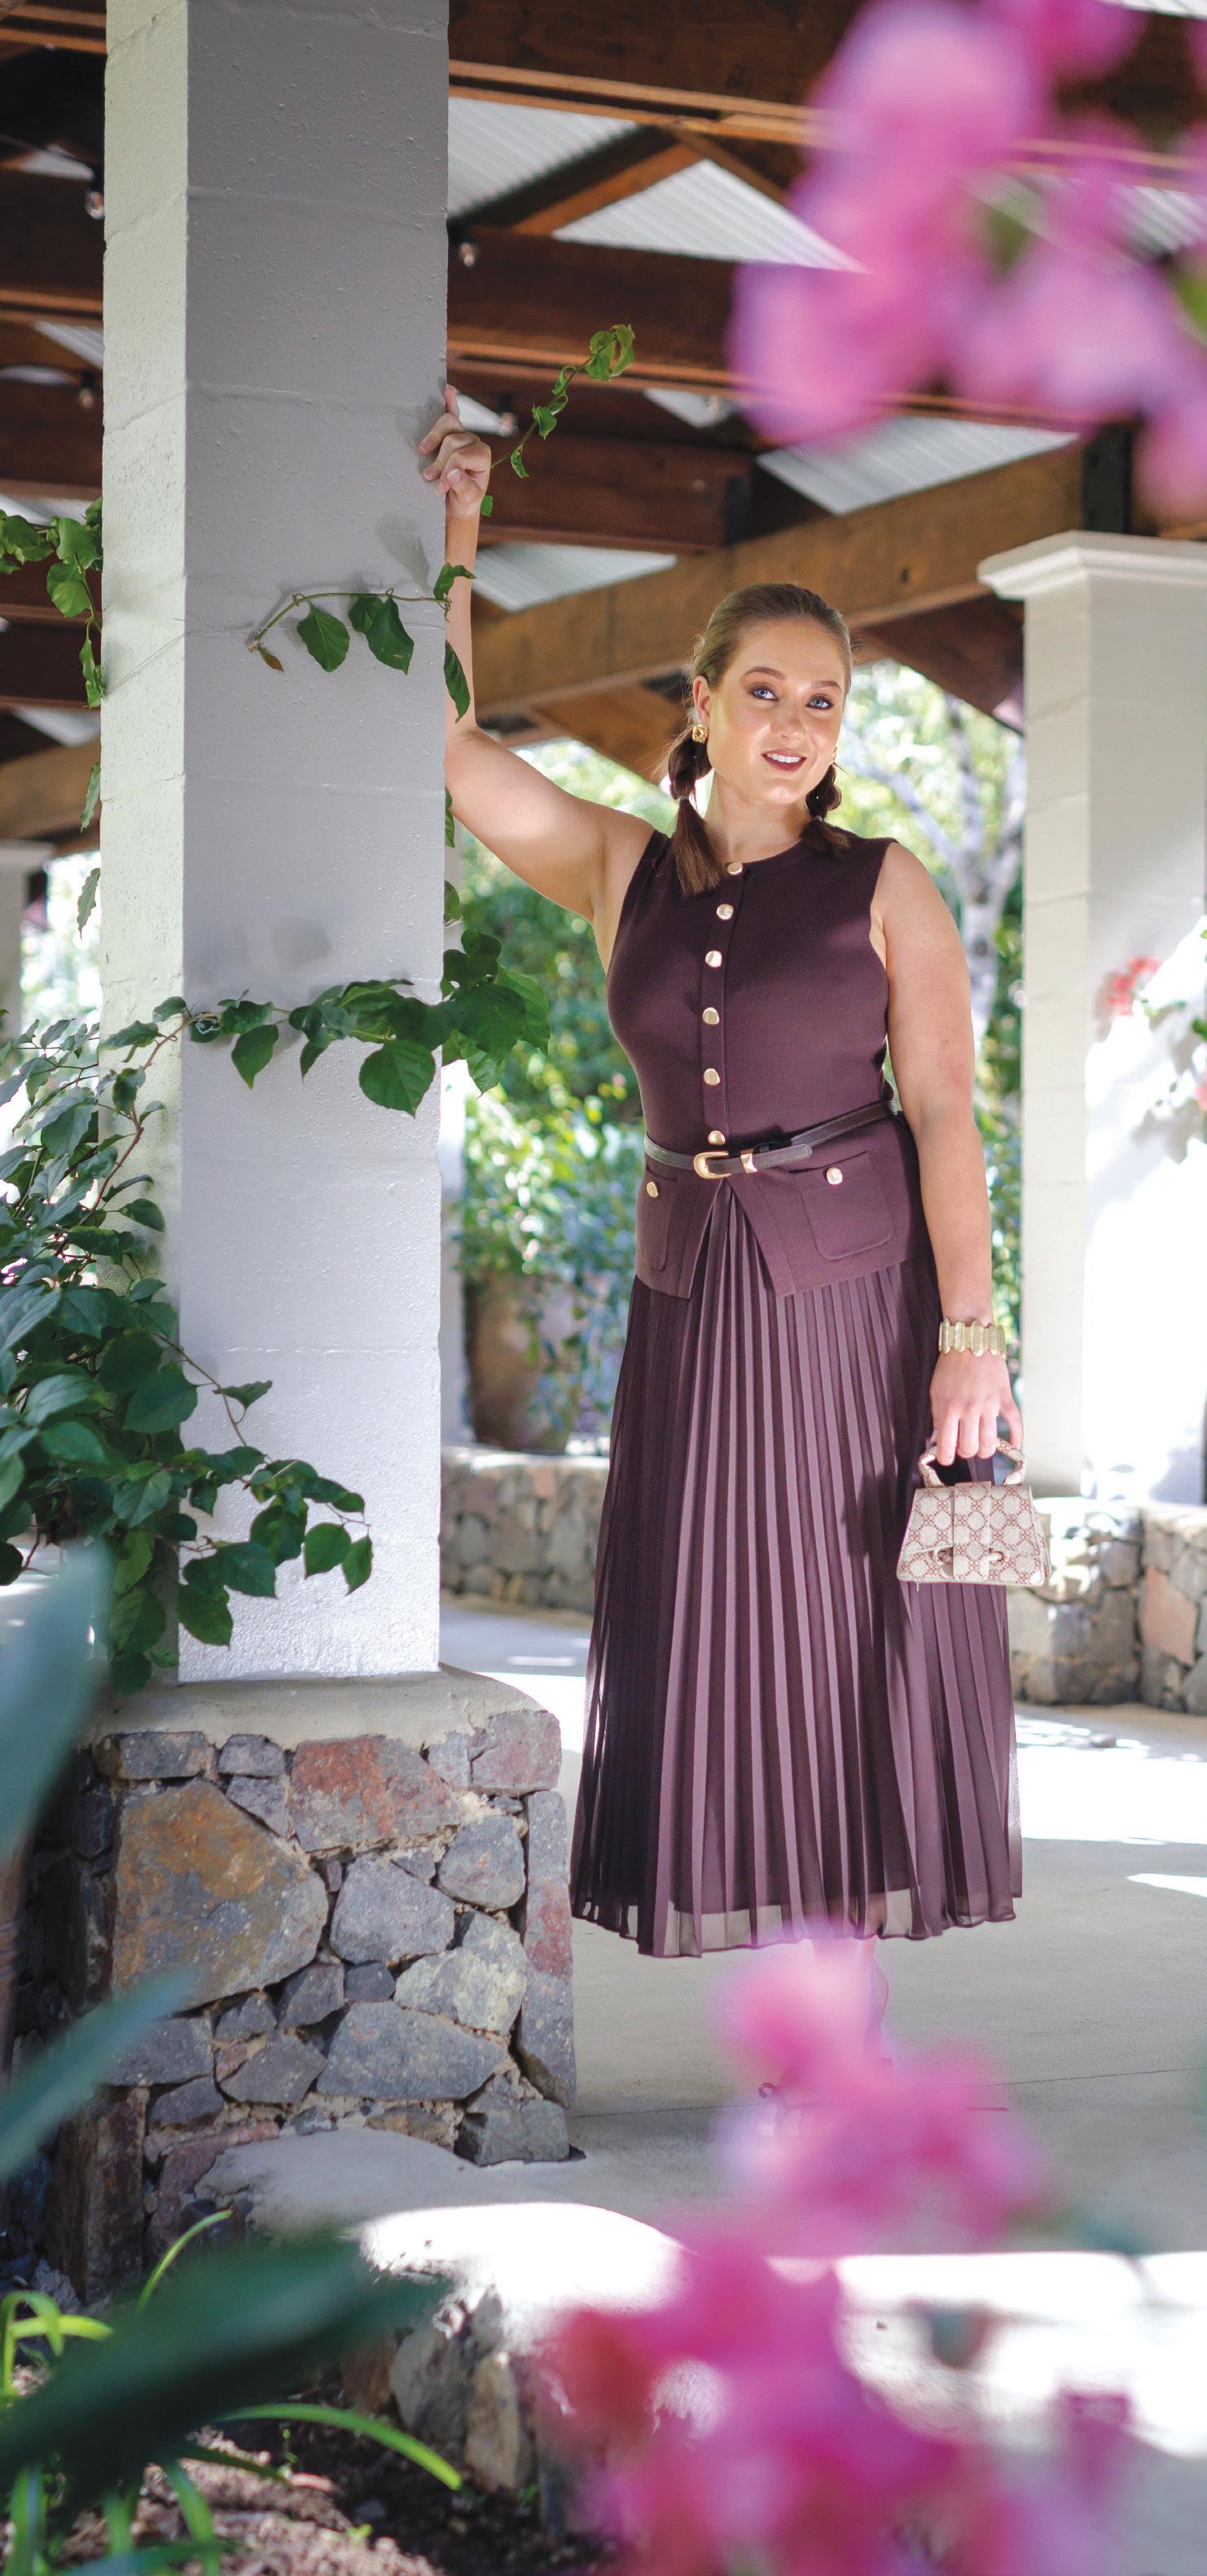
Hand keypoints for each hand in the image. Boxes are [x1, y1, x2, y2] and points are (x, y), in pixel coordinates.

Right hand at [418, 382, 491, 517]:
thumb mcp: (467, 500)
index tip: (440, 488)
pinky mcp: (452, 433)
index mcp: (483, 456)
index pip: (461, 455)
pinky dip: (450, 402)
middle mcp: (475, 441)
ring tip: (423, 452)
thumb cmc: (464, 501)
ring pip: (447, 423)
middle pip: (452, 440)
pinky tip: (449, 390)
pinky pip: (451, 413)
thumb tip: (454, 473)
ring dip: (433, 438)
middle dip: (440, 461)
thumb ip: (463, 487)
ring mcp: (463, 434)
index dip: (448, 471)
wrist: (459, 502)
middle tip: (431, 480)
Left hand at [928, 1350, 1021, 1465]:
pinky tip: (1015, 1445)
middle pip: (970, 1448)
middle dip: (966, 1453)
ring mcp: (989, 1404)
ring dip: (985, 1450)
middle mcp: (970, 1409)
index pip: (947, 1446)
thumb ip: (938, 1417)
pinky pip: (1014, 1422)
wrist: (970, 1341)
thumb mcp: (936, 1392)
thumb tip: (939, 1439)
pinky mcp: (1004, 1397)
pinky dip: (1017, 1437)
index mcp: (949, 1409)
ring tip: (982, 1447)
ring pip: (990, 1442)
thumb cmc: (950, 1367)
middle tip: (965, 1447)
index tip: (947, 1458)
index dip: (946, 1458)